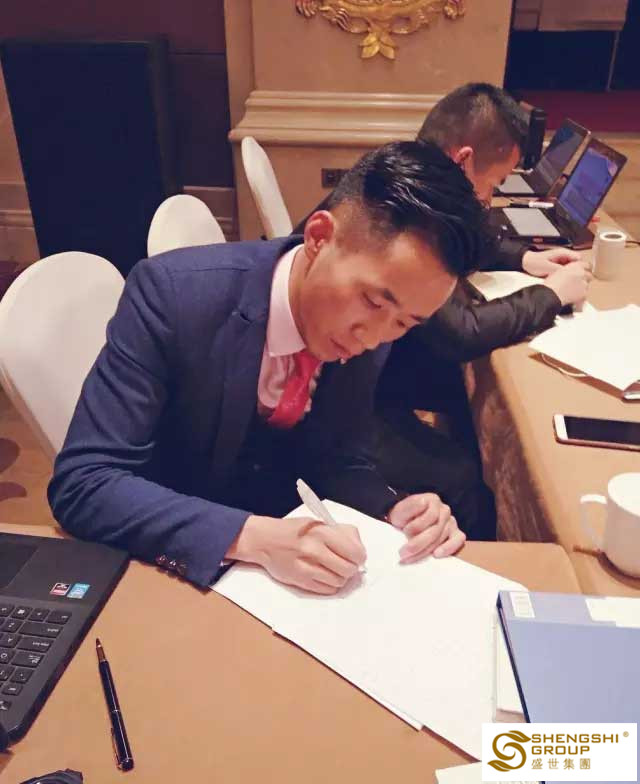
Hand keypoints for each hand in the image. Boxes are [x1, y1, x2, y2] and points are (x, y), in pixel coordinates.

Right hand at [227, 515, 365, 593]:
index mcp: (322, 532)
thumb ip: (340, 533)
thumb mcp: (318, 523)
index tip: (357, 557)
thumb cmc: (294, 531)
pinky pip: (326, 590)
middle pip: (348, 569)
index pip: (355, 552)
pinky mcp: (300, 581)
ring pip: (339, 582)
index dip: (360, 557)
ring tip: (333, 569)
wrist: (264, 540)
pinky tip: (324, 575)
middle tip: (346, 564)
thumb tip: (359, 549)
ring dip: (340, 578)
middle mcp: (314, 549)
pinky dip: (330, 585)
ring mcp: (306, 567)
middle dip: (351, 568)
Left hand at [387, 493, 465, 561]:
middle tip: (403, 553)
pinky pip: (458, 540)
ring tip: (410, 557)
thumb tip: (423, 503)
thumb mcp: (400, 511)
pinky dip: (448, 548)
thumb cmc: (402, 519)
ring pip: (441, 538)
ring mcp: (451, 522)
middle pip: (435, 530)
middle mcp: (444, 510)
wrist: (403, 527)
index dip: (416, 526)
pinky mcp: (456, 534)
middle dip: (418, 543)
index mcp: (432, 500)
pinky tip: (436, 554)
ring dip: (425, 550)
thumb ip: (409, 507)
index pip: (430, 515)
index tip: (404, 531)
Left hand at [522, 247, 582, 276]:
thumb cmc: (535, 262)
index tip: (581, 274)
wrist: (526, 262)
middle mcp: (564, 255)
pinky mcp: (558, 265)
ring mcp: (561, 260)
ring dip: (571, 273)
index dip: (581, 266)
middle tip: (575, 279)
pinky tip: (563, 280)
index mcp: (563, 253)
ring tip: (569, 281)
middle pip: (577, 263)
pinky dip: (566, 274)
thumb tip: (570, 273)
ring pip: (572, 267)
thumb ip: (560, 270)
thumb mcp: (548, 267)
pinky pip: (566, 270)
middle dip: (577, 271)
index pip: (579, 258)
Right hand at [543, 260, 592, 306]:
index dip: (585, 269)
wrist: (550, 295)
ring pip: (586, 285)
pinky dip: (580, 297)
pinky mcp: (584, 294)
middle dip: (584, 279)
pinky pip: (584, 295)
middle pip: (589, 275)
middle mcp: (581, 273)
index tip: (583, 271)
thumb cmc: (550, 284)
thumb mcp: (558, 272)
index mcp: (575, 266)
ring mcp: (583, 284)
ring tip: (571, 291)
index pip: (586, 265)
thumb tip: (571, 274)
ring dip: (582, 288)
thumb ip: (568, 270)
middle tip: (576, 283)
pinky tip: (572, 297)